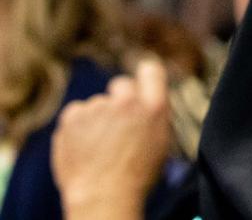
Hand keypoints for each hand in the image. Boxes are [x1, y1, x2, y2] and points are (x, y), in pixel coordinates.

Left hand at [51, 57, 171, 219]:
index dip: (144, 76)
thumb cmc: (135, 177)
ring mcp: (99, 107)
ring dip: (96, 118)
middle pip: (121, 84)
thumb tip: (144, 100)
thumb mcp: (159, 142)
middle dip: (118, 100)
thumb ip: (153, 114)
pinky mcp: (73, 116)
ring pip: (96, 104)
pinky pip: (75, 113)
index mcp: (155, 106)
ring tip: (97, 147)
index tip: (138, 87)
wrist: (103, 199)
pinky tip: (81, 146)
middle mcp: (128, 101)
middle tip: (115, 126)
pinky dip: (76, 126)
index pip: (151, 70)